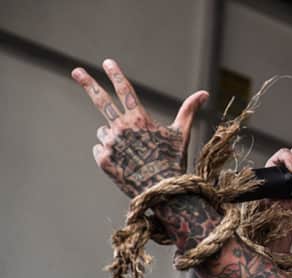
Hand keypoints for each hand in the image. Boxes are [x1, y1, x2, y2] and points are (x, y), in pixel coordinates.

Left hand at [71, 59, 208, 197]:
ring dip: (113, 138)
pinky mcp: (103, 159)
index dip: (116, 75)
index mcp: (139, 120)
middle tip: (76, 71)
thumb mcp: (181, 134)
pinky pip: (100, 149)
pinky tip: (124, 163)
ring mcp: (110, 144)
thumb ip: (189, 110)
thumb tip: (205, 93)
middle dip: (88, 83)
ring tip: (132, 154)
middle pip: (101, 101)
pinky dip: (109, 153)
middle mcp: (121, 128)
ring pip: (104, 132)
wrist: (160, 191)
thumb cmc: (172, 161)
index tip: (108, 62)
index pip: (125, 91)